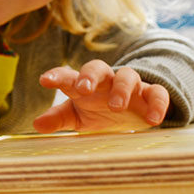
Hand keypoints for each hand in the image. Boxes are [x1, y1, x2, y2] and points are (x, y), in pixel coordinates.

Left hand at [34, 60, 169, 133]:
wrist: (132, 113)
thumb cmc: (97, 111)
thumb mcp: (77, 117)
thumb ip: (58, 118)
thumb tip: (36, 125)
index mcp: (84, 84)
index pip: (68, 76)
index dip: (57, 76)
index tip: (44, 80)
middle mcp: (106, 81)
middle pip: (98, 67)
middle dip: (90, 75)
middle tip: (84, 88)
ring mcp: (130, 86)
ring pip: (128, 76)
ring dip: (122, 88)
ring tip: (116, 106)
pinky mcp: (150, 95)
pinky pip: (157, 93)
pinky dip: (157, 104)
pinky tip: (152, 119)